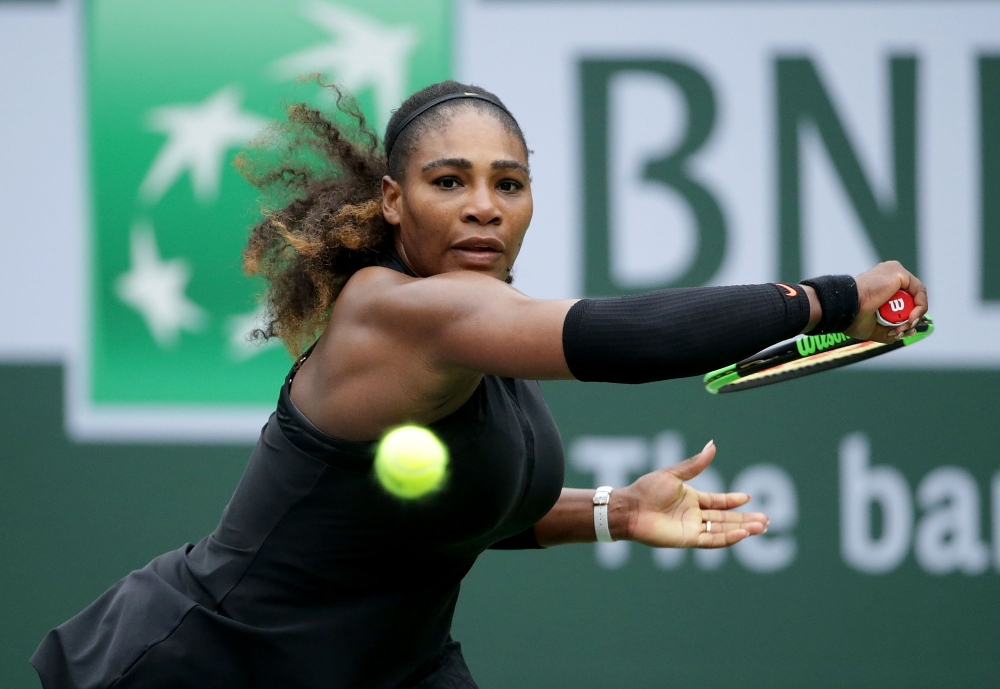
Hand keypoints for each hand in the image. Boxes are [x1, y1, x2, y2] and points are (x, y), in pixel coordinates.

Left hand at [619, 441, 768, 547]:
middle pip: (725, 517)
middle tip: (766, 519)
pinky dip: (728, 537)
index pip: (718, 501)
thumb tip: (713, 445)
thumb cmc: (647, 489)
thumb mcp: (674, 474)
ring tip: (761, 526)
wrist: (630, 508)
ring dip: (742, 528)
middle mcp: (693, 515)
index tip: (749, 498)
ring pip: (723, 529)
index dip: (733, 501)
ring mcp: (692, 528)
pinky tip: (743, 533)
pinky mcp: (688, 539)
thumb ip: (696, 464)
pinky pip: (712, 540)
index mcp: (691, 498)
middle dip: (745, 518)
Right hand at [846, 260, 927, 342]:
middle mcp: (888, 275)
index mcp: (880, 284)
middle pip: (910, 298)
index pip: (902, 300)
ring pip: (916, 296)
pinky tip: (911, 317)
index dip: (905, 317)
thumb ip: (891, 330)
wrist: (845, 308)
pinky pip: (919, 291)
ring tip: (904, 325)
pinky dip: (920, 307)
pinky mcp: (899, 273)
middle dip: (909, 318)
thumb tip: (909, 331)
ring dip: (914, 314)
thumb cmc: (852, 317)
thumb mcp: (874, 328)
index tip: (900, 331)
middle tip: (901, 331)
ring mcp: (894, 272)